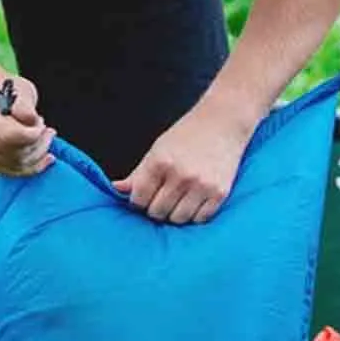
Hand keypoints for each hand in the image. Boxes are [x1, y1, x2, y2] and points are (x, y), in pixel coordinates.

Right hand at [0, 72, 54, 176]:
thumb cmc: (7, 88)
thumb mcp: (21, 89)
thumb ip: (26, 109)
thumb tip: (34, 128)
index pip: (10, 136)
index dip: (32, 135)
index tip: (42, 124)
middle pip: (15, 153)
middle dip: (39, 145)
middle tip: (48, 131)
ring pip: (16, 165)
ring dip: (38, 155)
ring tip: (46, 138)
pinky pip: (12, 171)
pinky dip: (32, 166)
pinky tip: (45, 157)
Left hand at [113, 102, 253, 224]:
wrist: (223, 121)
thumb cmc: (187, 134)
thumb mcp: (157, 149)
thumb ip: (138, 174)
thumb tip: (115, 189)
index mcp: (160, 162)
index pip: (138, 199)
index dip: (138, 201)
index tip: (144, 197)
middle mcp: (180, 176)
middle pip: (157, 212)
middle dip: (156, 208)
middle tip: (162, 198)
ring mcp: (201, 185)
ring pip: (178, 219)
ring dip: (175, 213)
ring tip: (178, 200)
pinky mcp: (219, 193)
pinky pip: (200, 219)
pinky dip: (195, 215)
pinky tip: (194, 201)